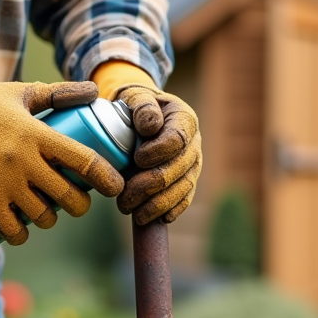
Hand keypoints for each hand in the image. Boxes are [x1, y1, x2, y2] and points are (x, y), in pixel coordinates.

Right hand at [0, 81, 124, 244]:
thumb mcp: (20, 93)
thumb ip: (57, 93)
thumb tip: (92, 90)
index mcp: (38, 134)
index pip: (83, 161)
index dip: (106, 178)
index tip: (115, 187)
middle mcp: (25, 161)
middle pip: (68, 197)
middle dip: (79, 205)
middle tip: (76, 203)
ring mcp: (4, 183)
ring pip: (43, 217)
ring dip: (50, 220)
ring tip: (46, 213)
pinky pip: (11, 230)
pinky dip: (20, 234)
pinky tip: (22, 231)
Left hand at [113, 85, 201, 224]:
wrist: (143, 117)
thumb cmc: (137, 106)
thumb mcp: (136, 96)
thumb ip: (142, 106)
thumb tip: (150, 126)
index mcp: (184, 119)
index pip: (177, 139)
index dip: (158, 152)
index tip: (137, 159)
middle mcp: (194, 144)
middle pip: (178, 170)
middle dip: (149, 186)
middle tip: (123, 198)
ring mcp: (193, 165)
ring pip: (181, 189)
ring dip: (156, 205)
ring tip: (131, 212)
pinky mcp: (187, 182)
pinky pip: (184, 200)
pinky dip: (170, 211)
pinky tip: (154, 220)